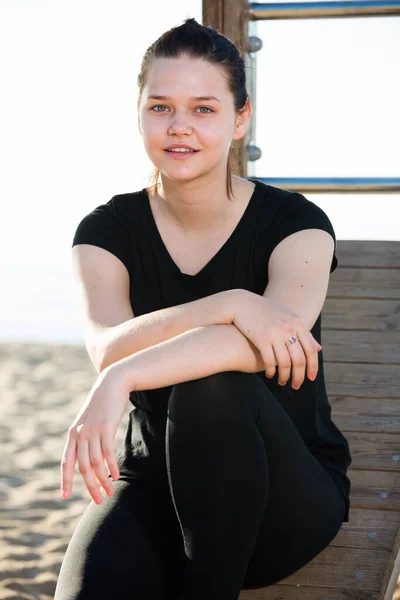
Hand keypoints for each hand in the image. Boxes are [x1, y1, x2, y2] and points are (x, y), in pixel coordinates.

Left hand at [60, 367, 129, 503]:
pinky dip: (112, 467)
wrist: (112, 383)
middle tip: (98, 500)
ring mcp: (93, 430)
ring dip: (103, 480)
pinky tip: (116, 475)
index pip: (66, 462)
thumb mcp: (89, 421)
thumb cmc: (102, 405)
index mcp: (73, 434)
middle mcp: (80, 434)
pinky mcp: (107, 427)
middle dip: (90, 486)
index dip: (65, 480)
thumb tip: (91, 459)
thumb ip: (86, 438)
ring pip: (96, 463)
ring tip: (110, 491)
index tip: (66, 496)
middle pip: (83, 467)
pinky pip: (108, 453)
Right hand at [232, 291, 321, 388]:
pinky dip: (271, 371)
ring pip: (284, 363)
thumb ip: (304, 333)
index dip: (312, 366)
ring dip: (284, 376)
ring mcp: (274, 333)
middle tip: (296, 386)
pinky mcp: (261, 339)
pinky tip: (269, 375)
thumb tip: (319, 348)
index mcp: (297, 323)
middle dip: (299, 376)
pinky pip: (269, 361)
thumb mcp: (288, 318)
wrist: (242, 303)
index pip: (310, 350)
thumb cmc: (266, 312)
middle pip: (299, 359)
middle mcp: (288, 328)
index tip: (311, 378)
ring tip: (282, 383)